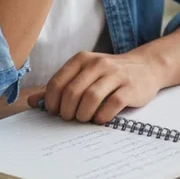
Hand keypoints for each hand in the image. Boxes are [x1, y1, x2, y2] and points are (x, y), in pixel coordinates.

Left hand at [26, 51, 163, 123]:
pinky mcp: (130, 88)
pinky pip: (112, 105)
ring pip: (90, 98)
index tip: (56, 112)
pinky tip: (100, 118)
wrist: (147, 66)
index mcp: (82, 59)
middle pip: (72, 93)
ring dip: (83, 115)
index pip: (57, 83)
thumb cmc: (110, 74)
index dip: (52, 103)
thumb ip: (60, 86)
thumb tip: (32, 101)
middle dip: (67, 112)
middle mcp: (98, 64)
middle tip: (71, 118)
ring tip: (85, 118)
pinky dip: (102, 116)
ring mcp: (116, 75)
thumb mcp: (84, 74)